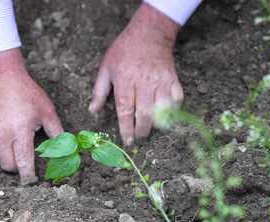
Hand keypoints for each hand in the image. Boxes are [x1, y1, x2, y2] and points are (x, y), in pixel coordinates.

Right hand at [0, 49, 62, 184]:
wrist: (3, 77)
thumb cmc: (28, 94)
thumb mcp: (47, 112)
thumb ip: (56, 133)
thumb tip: (66, 149)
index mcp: (20, 132)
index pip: (23, 162)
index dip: (28, 175)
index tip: (32, 182)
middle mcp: (3, 135)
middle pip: (7, 165)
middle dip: (17, 169)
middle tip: (27, 166)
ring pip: (0, 155)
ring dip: (10, 155)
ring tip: (20, 141)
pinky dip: (4, 143)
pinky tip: (11, 129)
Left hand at [89, 3, 183, 145]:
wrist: (149, 33)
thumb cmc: (124, 50)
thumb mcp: (106, 67)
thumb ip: (99, 91)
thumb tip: (92, 111)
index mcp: (125, 80)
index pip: (125, 110)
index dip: (126, 128)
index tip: (127, 140)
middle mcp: (144, 82)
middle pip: (145, 113)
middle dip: (141, 130)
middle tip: (137, 137)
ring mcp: (161, 81)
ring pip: (162, 109)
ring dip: (157, 123)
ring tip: (149, 129)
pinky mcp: (173, 79)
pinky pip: (176, 100)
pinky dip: (172, 111)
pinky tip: (165, 116)